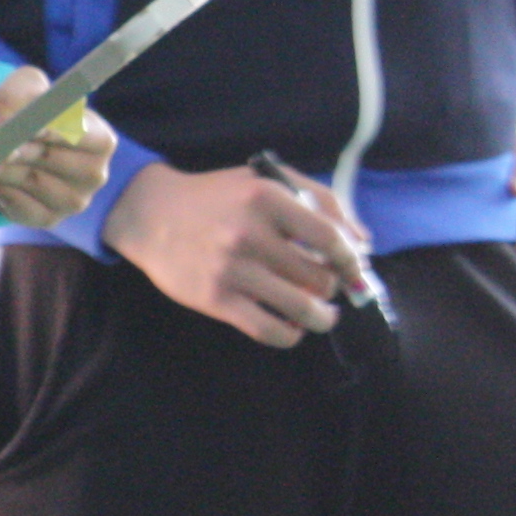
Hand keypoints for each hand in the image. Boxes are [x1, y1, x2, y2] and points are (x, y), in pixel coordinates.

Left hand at [0, 69, 115, 227]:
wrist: (17, 144)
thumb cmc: (29, 109)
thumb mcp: (23, 89)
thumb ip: (9, 98)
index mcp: (100, 139)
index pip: (80, 134)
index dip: (50, 129)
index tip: (23, 125)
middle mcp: (94, 174)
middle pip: (50, 158)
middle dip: (17, 148)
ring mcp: (74, 201)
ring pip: (30, 181)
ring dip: (2, 168)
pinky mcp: (49, 218)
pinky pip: (20, 207)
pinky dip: (0, 191)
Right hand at [102, 160, 357, 346]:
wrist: (150, 214)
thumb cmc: (217, 197)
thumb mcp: (266, 180)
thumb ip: (320, 199)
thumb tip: (364, 242)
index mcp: (267, 199)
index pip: (330, 238)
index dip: (352, 260)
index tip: (355, 268)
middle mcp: (249, 234)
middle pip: (319, 277)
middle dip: (331, 287)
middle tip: (324, 285)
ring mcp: (232, 270)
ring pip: (301, 308)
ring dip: (321, 316)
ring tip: (320, 314)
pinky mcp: (216, 299)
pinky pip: (269, 330)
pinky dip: (290, 334)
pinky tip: (290, 325)